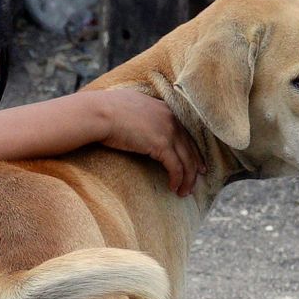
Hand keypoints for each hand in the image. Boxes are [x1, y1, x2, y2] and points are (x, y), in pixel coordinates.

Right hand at [83, 88, 205, 196]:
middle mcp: (172, 119)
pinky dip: (177, 179)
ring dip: (187, 179)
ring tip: (184, 192)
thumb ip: (140, 113)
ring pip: (186, 160)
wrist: (100, 113)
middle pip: (190, 147)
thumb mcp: (129, 105)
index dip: (192, 149)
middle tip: (198, 178)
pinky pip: (176, 167)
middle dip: (195, 165)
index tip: (196, 162)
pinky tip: (173, 188)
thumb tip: (135, 120)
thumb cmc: (105, 110)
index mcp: (165, 109)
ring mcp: (169, 131)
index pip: (185, 132)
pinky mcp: (161, 145)